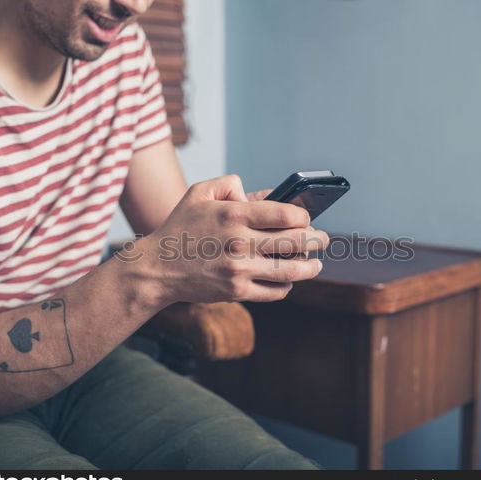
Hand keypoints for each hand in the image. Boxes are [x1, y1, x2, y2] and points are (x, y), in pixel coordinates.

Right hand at [140, 175, 328, 304]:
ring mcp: (239, 270)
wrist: (157, 268)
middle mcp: (240, 242)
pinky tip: (289, 280)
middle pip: (296, 242)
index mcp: (234, 214)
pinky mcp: (236, 292)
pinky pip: (274, 291)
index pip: (286, 215)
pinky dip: (287, 286)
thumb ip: (232, 186)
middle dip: (317, 240)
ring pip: (291, 270)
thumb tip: (267, 195)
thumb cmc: (180, 226)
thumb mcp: (200, 193)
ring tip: (316, 264)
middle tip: (323, 239)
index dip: (304, 217)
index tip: (307, 218)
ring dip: (310, 267)